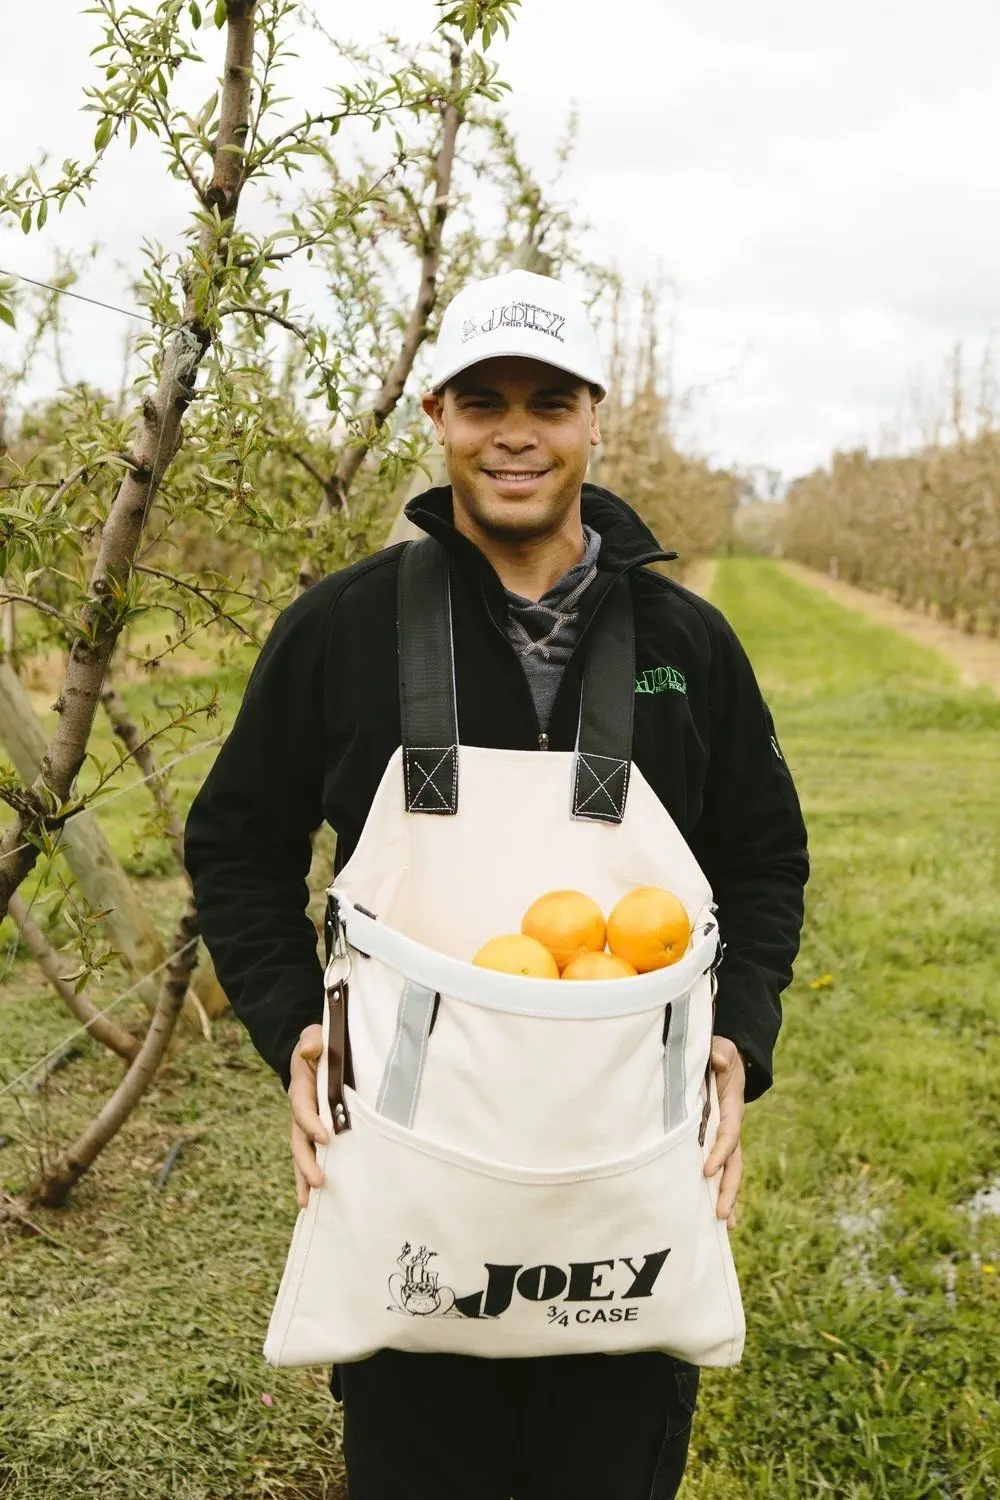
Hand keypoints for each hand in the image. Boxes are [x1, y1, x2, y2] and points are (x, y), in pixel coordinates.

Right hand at [288, 1022, 328, 1208]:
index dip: (312, 1124)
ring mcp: (305, 1125)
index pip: (303, 1109)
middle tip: (318, 1181)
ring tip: (307, 1202)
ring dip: (303, 1177)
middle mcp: (300, 1111)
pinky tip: (313, 1201)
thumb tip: (310, 1050)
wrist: (315, 1051)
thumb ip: (312, 1041)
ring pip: (300, 1154)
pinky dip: (308, 1177)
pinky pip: (309, 1156)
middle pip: (298, 1141)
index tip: (326, 1138)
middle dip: (306, 1162)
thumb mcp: (314, 1036)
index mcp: (301, 1088)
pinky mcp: (314, 1133)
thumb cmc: (319, 1044)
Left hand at [703, 1036, 745, 1228]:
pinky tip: (716, 1219)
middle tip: (722, 1214)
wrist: (727, 1058)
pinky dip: (721, 1192)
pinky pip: (721, 1169)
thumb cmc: (720, 1054)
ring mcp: (727, 1138)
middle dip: (729, 1189)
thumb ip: (720, 1053)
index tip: (707, 1171)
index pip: (728, 1134)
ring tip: (724, 1226)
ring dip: (728, 1197)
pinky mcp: (718, 1142)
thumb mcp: (722, 1047)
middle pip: (735, 1163)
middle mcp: (732, 1127)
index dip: (720, 1152)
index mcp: (731, 1108)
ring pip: (731, 1171)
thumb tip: (719, 1062)